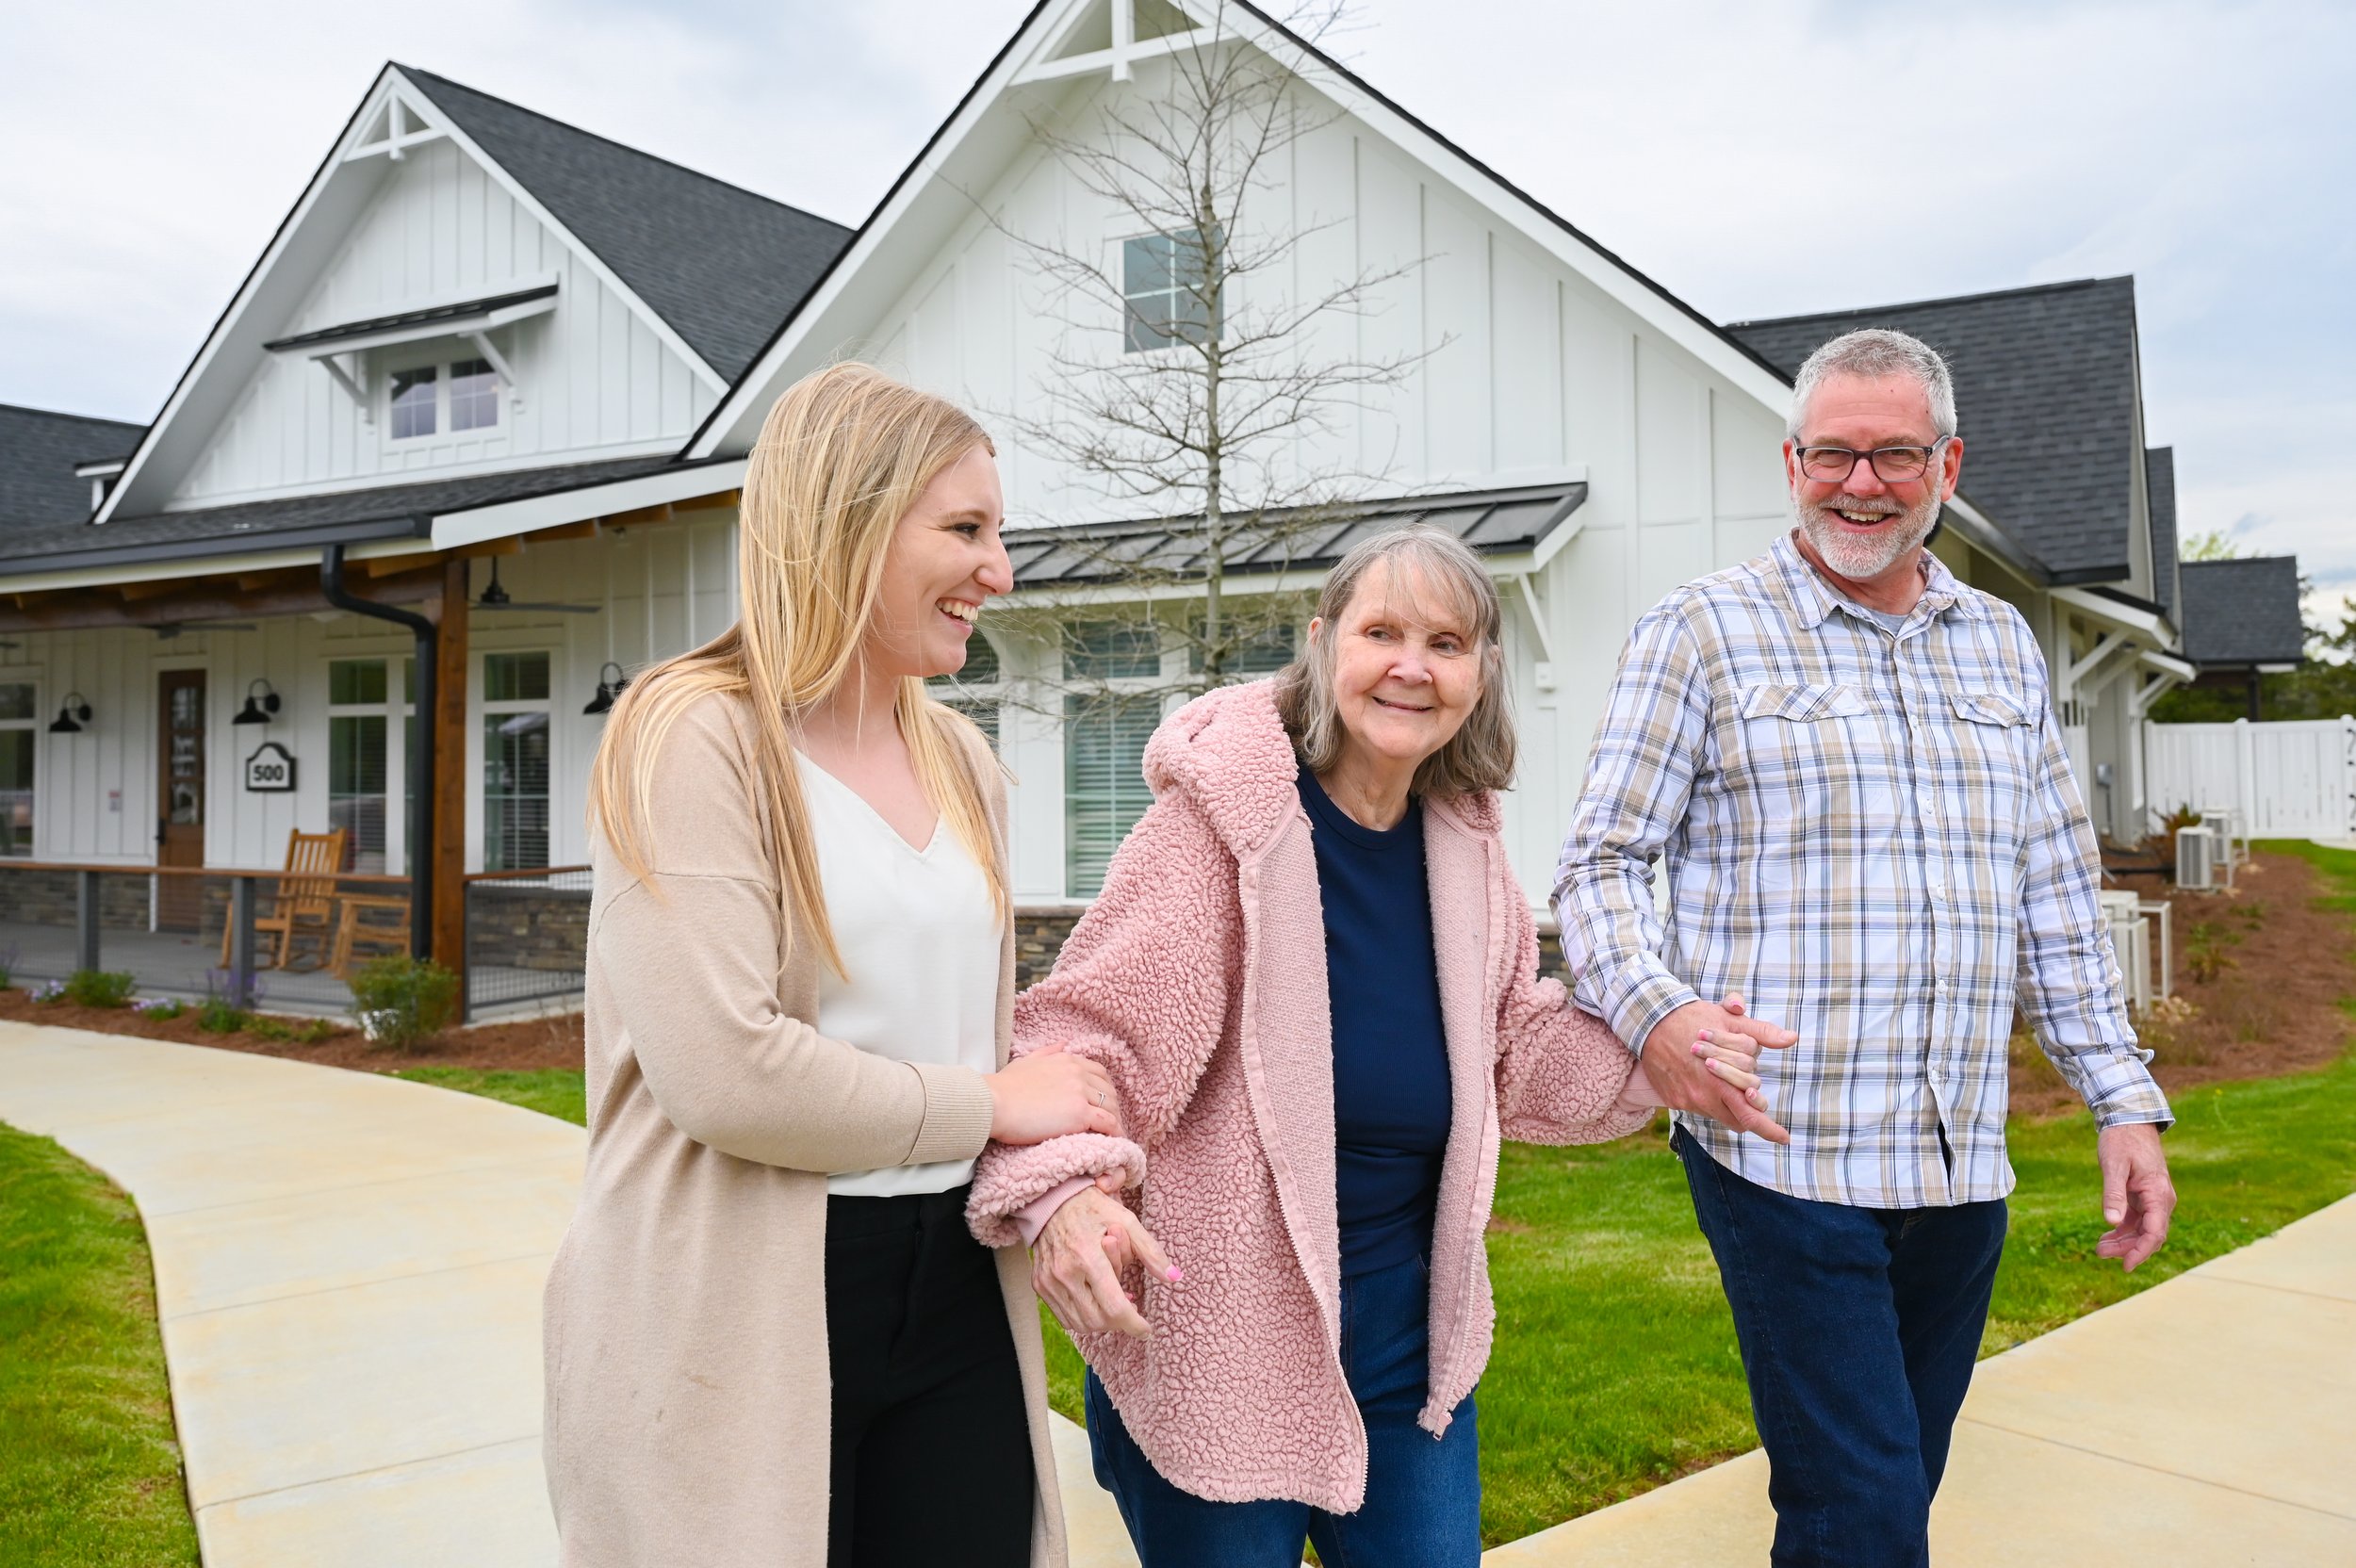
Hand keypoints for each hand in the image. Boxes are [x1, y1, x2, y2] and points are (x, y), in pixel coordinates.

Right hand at [988, 1045, 1122, 1144]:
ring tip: (1114, 1133)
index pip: (1098, 1072)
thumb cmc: (1003, 1086)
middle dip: (1112, 1104)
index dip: (1104, 1088)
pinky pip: (1107, 1123)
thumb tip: (1063, 1043)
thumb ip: (1047, 1052)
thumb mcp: (1026, 1061)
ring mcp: (1080, 1093)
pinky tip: (1116, 1139)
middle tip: (1111, 1119)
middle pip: (1108, 1089)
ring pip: (1111, 1106)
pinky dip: (1116, 1131)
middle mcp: (1077, 1073)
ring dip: (1115, 1119)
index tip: (1103, 1101)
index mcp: (1066, 1060)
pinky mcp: (1079, 1113)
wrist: (994, 1103)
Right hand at [1033, 1185, 1176, 1338]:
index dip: (1134, 1324)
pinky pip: (1064, 1317)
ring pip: (1080, 1324)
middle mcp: (1065, 1272)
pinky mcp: (1040, 1284)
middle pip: (1098, 1320)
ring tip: (1113, 1302)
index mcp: (1088, 1256)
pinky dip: (1083, 1317)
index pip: (1115, 1308)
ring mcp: (1049, 1281)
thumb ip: (1151, 1251)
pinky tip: (1095, 1301)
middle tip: (1131, 1309)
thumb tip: (1174, 1277)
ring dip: (1102, 1322)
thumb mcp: (1127, 1220)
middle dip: (1119, 1322)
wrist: (1051, 1199)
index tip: (1146, 1329)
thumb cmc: (1093, 1208)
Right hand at [1638, 993, 1797, 1143]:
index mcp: (1721, 1082)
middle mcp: (1704, 1096)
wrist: (1650, 1021)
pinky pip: (1699, 1107)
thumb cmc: (1694, 1019)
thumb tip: (1792, 1038)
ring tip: (1723, 1077)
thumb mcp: (1730, 1021)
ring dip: (1728, 1102)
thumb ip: (1762, 1033)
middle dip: (1750, 1107)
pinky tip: (1702, 1076)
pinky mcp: (1673, 1099)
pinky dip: (1707, 1096)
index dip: (1770, 1130)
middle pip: (1739, 1120)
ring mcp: (1687, 1100)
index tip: (1784, 1138)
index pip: (1750, 1116)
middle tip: (1750, 1092)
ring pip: (1720, 1114)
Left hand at [2095, 1122, 2173, 1271]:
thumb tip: (2110, 1222)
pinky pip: (2137, 1220)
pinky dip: (2123, 1230)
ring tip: (2099, 1248)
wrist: (2129, 1120)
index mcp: (2158, 1194)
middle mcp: (2161, 1199)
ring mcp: (2154, 1199)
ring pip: (2143, 1230)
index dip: (2141, 1251)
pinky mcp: (2144, 1196)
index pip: (2155, 1232)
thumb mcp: (2114, 1166)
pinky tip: (2107, 1237)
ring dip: (2124, 1241)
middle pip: (2150, 1235)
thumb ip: (2113, 1193)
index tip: (2125, 1266)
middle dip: (2127, 1249)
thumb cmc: (2121, 1140)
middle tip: (2099, 1252)